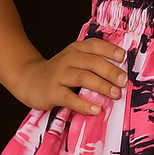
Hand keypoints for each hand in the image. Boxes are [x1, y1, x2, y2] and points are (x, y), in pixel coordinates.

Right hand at [12, 37, 126, 114]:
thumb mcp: (75, 61)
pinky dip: (84, 104)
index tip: (124, 58)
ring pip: (83, 77)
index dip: (110, 50)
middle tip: (124, 81)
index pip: (95, 45)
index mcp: (76, 49)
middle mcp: (68, 59)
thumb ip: (95, 62)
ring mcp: (59, 75)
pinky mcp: (52, 92)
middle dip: (111, 71)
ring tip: (115, 94)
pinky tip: (96, 109)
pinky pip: (70, 98)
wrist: (29, 79)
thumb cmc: (60, 72)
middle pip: (92, 62)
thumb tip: (123, 73)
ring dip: (102, 86)